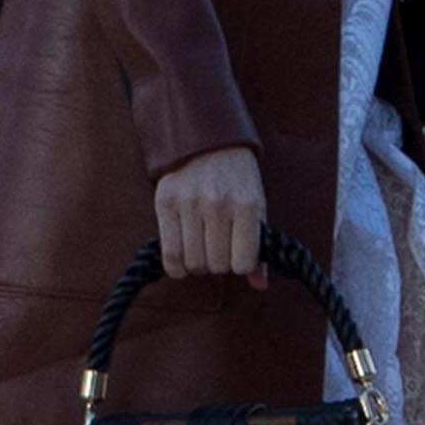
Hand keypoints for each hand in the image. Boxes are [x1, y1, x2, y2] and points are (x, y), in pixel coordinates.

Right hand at [155, 146, 268, 281]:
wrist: (206, 137)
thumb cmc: (236, 178)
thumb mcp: (256, 205)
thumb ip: (258, 247)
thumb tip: (259, 286)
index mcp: (247, 205)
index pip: (242, 262)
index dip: (239, 264)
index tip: (237, 255)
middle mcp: (218, 205)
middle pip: (216, 265)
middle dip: (218, 263)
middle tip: (217, 248)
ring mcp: (190, 203)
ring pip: (193, 263)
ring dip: (198, 264)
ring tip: (201, 249)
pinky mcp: (165, 203)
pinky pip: (170, 254)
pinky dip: (177, 267)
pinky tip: (182, 262)